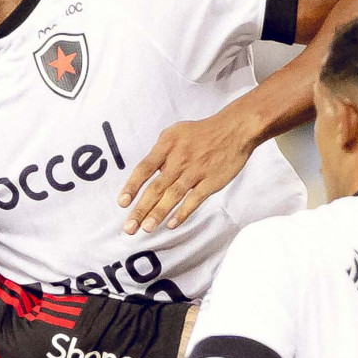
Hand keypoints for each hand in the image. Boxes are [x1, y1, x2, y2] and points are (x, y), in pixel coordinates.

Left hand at [120, 103, 259, 236]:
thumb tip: (146, 172)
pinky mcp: (210, 181)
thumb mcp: (176, 132)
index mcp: (167, 146)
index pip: (144, 168)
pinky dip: (182, 213)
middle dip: (140, 209)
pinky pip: (194, 200)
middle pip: (156, 187)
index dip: (132, 186)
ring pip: (173, 196)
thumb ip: (160, 152)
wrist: (234, 129)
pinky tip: (171, 224)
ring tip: (146, 228)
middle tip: (129, 227)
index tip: (122, 203)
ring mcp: (195, 172)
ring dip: (158, 213)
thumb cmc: (202, 133)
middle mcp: (178, 159)